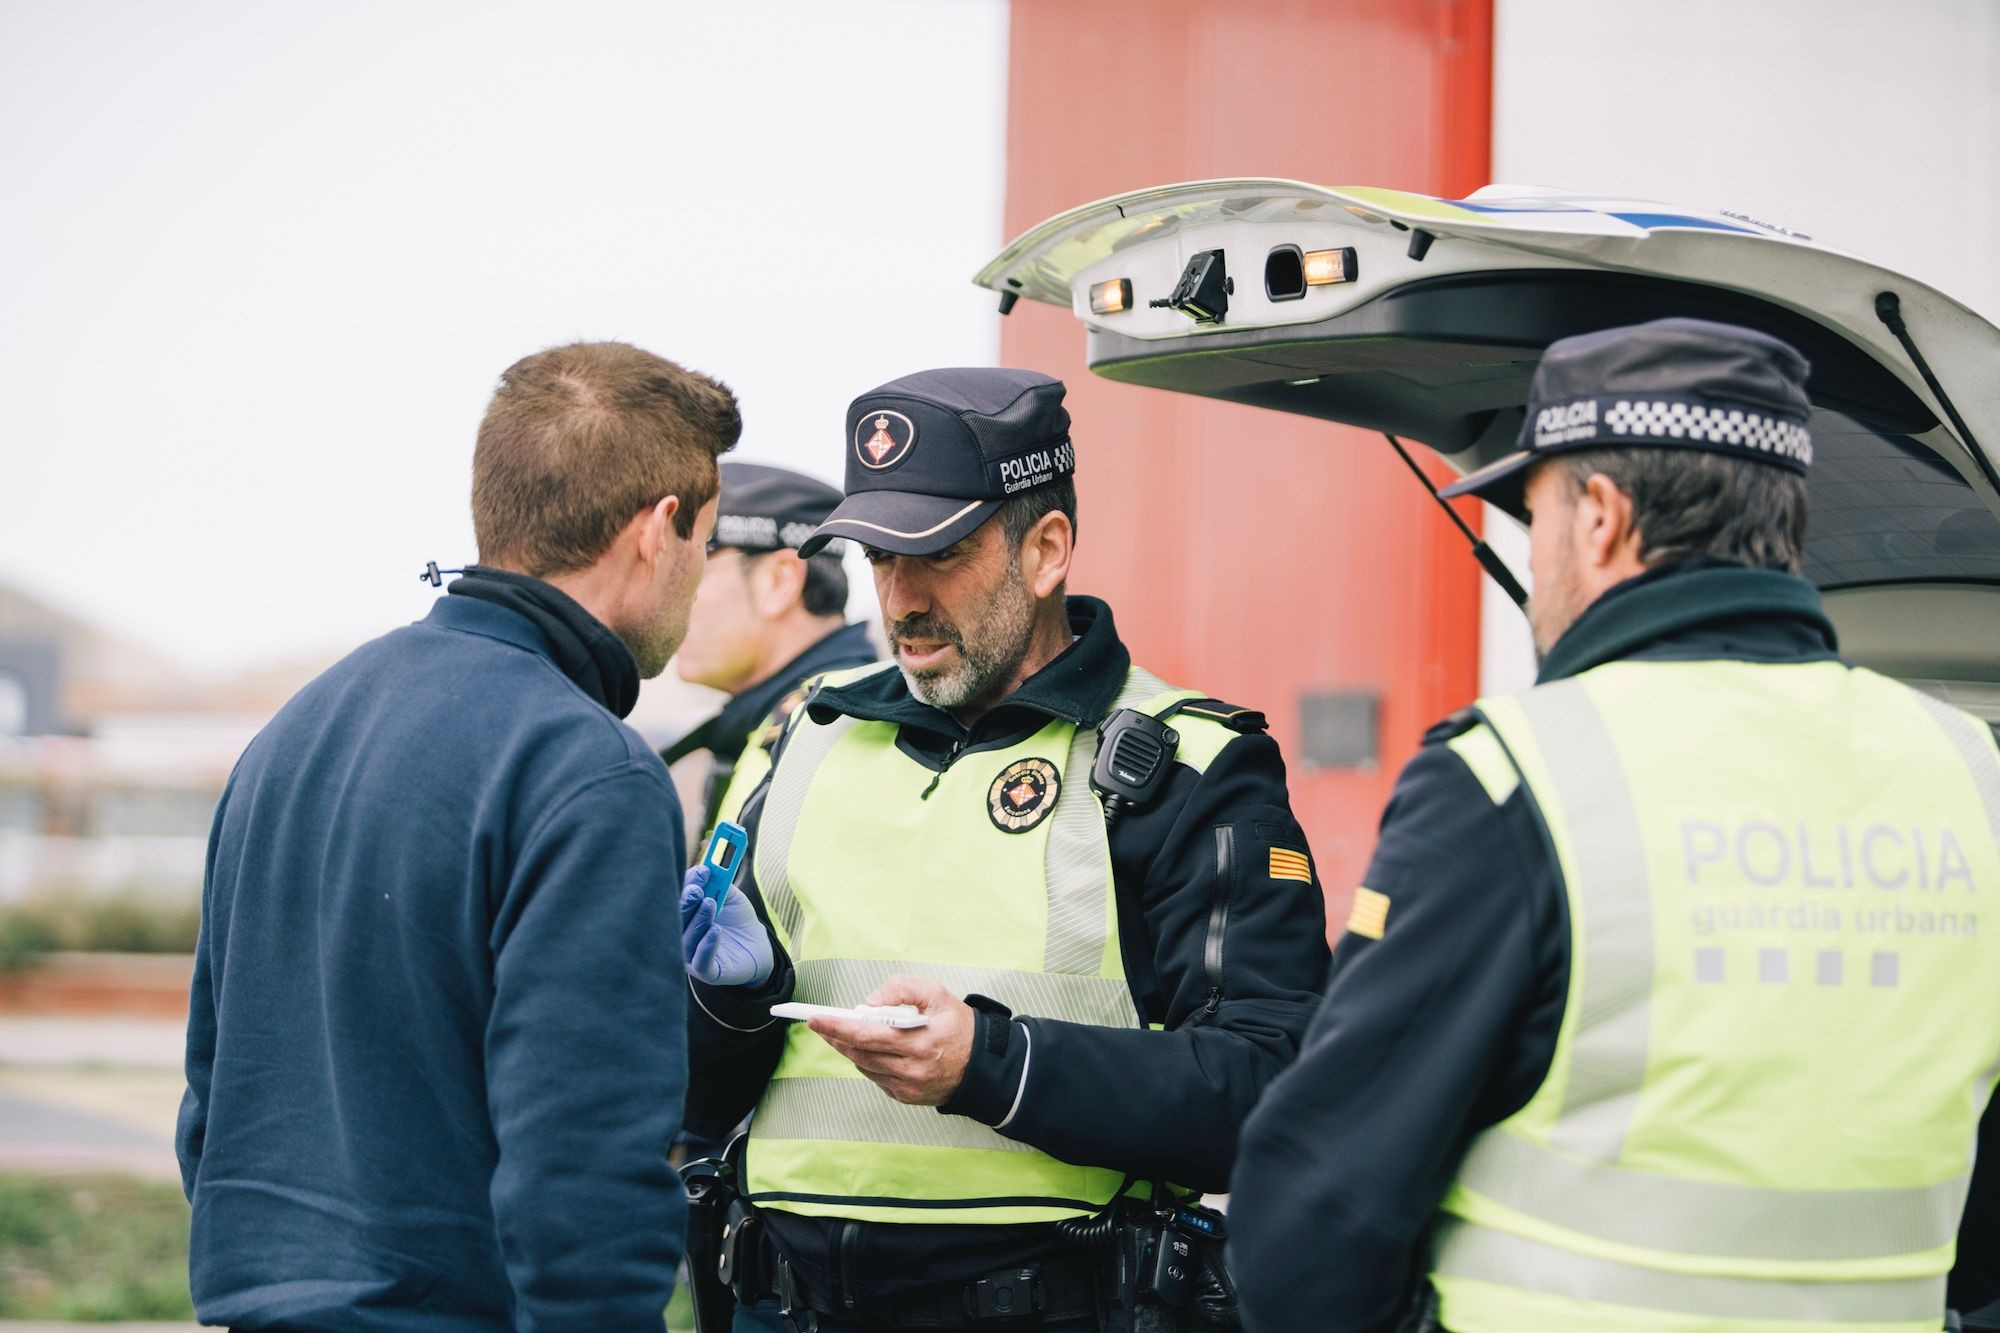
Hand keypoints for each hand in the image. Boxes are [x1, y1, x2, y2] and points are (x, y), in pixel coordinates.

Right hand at [678, 866, 773, 987]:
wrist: (757, 945)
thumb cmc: (737, 919)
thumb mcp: (730, 897)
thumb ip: (720, 883)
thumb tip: (709, 867)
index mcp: (683, 916)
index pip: (676, 900)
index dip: (686, 884)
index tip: (701, 872)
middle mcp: (681, 936)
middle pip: (675, 920)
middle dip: (686, 902)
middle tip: (697, 889)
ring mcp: (691, 956)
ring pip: (686, 940)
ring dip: (698, 921)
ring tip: (711, 904)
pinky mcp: (707, 972)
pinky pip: (701, 962)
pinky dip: (706, 946)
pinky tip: (715, 930)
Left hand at [807, 976, 974, 1106]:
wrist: (983, 1066)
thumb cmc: (960, 1027)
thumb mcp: (937, 995)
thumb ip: (902, 989)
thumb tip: (870, 1003)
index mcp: (919, 1043)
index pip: (866, 1035)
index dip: (837, 1027)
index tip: (816, 1018)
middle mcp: (911, 1070)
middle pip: (859, 1053)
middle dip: (836, 1037)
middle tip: (820, 1023)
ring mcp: (908, 1087)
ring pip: (865, 1066)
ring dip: (849, 1049)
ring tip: (840, 1033)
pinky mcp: (906, 1097)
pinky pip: (876, 1078)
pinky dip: (867, 1061)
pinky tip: (866, 1048)